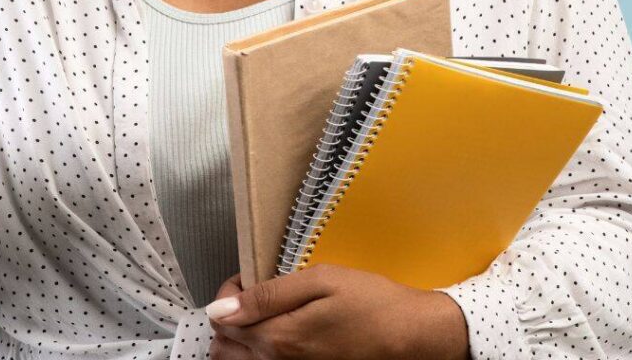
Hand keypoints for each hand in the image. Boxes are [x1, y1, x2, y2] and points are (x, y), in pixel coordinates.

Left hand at [207, 264, 468, 359]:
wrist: (410, 338)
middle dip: (230, 317)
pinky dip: (256, 353)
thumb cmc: (370, 303)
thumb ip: (268, 295)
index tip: (249, 278)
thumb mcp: (320, 281)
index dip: (230, 292)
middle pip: (224, 347)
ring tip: (264, 315)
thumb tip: (221, 308)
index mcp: (278, 338)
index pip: (223, 320)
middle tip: (255, 295)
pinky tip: (278, 335)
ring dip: (240, 339)